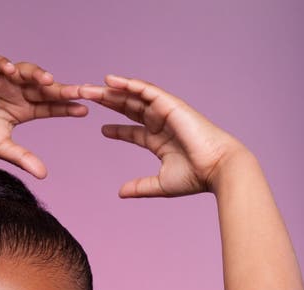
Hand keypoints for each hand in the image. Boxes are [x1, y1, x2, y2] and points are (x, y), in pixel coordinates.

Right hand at [0, 55, 87, 178]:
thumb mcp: (2, 149)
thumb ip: (23, 158)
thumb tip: (43, 175)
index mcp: (24, 110)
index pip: (50, 106)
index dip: (66, 107)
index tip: (83, 110)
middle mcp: (16, 92)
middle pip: (42, 87)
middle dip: (60, 88)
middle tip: (78, 90)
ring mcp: (1, 81)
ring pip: (24, 72)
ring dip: (36, 74)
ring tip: (46, 80)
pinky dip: (5, 66)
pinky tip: (12, 72)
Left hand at [78, 75, 247, 196]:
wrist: (217, 169)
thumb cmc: (195, 178)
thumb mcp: (160, 185)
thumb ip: (140, 187)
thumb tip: (120, 193)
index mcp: (159, 141)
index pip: (133, 132)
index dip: (117, 130)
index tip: (101, 129)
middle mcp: (161, 123)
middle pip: (128, 109)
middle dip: (107, 103)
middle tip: (86, 99)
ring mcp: (165, 112)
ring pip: (133, 97)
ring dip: (111, 91)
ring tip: (89, 88)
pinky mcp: (170, 105)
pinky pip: (146, 90)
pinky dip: (129, 84)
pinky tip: (111, 81)